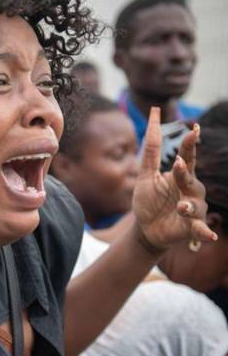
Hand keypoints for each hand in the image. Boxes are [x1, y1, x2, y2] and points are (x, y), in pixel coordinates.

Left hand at [132, 107, 216, 252]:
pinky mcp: (191, 228)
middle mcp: (192, 191)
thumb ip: (151, 151)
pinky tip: (210, 236)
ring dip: (189, 206)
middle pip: (191, 179)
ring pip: (196, 205)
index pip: (188, 157)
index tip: (194, 129)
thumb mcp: (146, 174)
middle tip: (178, 165)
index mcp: (182, 176)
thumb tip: (153, 119)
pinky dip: (205, 233)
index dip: (190, 144)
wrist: (145, 228)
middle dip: (184, 174)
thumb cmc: (149, 200)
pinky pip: (200, 229)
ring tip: (181, 207)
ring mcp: (194, 210)